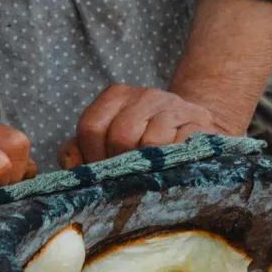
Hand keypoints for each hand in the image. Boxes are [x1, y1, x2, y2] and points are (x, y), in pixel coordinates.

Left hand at [59, 84, 226, 167]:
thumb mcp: (105, 141)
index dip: (93, 156)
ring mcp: (174, 106)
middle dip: (121, 164)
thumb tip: (71, 165)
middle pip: (120, 135)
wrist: (193, 129)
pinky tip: (170, 168)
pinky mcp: (199, 122)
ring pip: (151, 143)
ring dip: (147, 166)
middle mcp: (146, 95)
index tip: (103, 170)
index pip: (91, 126)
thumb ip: (78, 150)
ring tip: (150, 174)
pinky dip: (171, 164)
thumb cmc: (140, 142)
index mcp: (116, 96)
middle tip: (127, 177)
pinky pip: (179, 147)